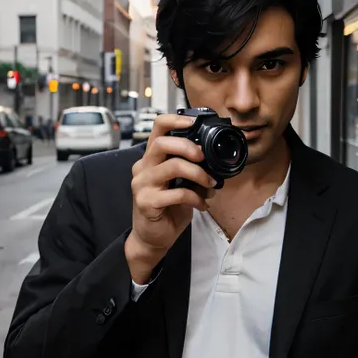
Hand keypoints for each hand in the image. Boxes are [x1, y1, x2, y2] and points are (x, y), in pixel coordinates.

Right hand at [125, 113, 216, 283]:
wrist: (153, 237)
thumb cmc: (168, 208)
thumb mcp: (180, 183)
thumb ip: (190, 168)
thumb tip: (215, 159)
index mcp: (151, 158)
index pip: (157, 127)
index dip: (176, 120)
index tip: (195, 122)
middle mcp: (142, 167)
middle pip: (163, 143)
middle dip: (189, 147)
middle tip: (204, 158)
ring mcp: (142, 184)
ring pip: (172, 166)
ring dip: (198, 174)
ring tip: (210, 184)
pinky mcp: (146, 202)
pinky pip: (176, 193)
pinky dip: (195, 198)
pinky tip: (202, 205)